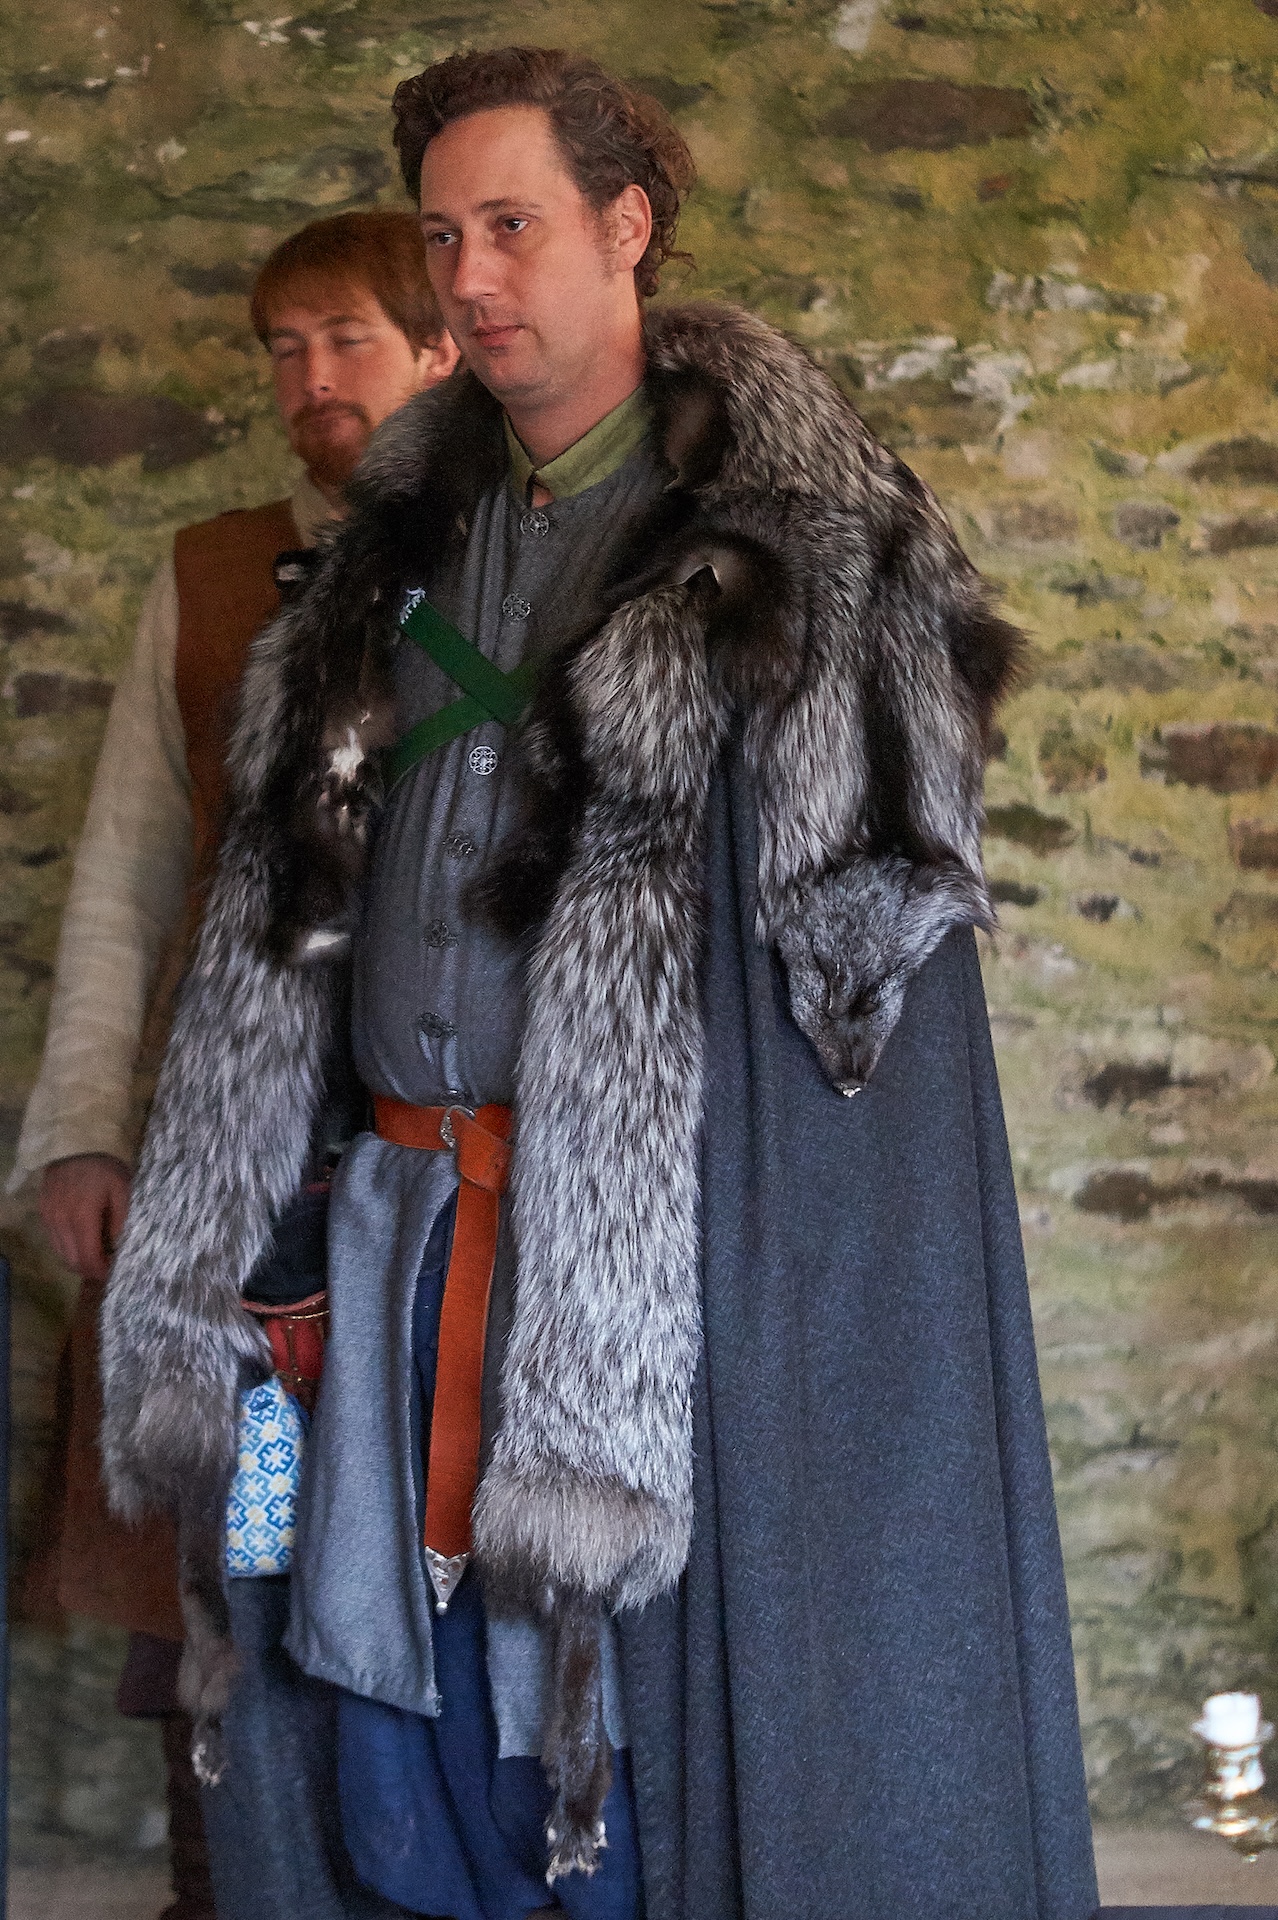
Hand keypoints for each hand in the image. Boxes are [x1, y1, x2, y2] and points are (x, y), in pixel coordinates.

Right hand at [39, 1154, 131, 1281]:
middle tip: (108, 1262)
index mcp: (81, 1217)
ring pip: (61, 1253)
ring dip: (78, 1258)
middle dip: (90, 1268)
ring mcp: (48, 1216)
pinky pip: (54, 1239)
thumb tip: (118, 1250)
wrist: (77, 1142)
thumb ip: (121, 1223)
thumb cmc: (106, 1166)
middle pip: (72, 1261)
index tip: (114, 1271)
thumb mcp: (123, 1191)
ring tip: (97, 1249)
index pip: (87, 1260)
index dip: (101, 1272)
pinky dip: (68, 1244)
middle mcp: (60, 1221)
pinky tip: (84, 1235)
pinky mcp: (43, 1211)